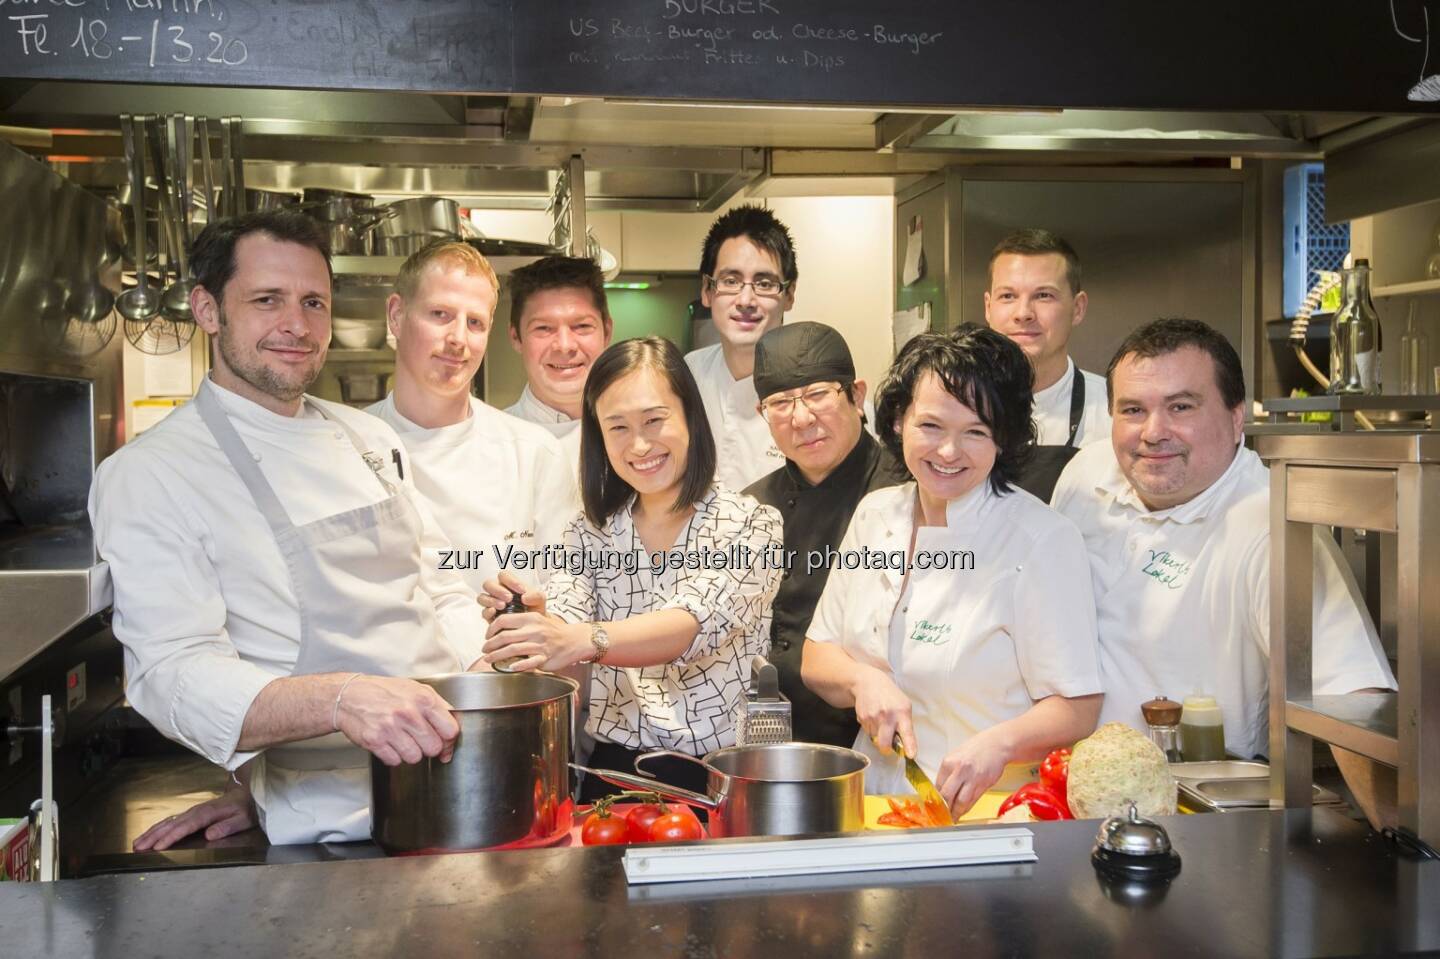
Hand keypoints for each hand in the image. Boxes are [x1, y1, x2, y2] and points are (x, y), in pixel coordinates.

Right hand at [132, 781, 255, 851]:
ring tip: (137, 843)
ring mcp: (192, 812)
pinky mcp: (190, 814)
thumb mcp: (243, 819)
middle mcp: (196, 812)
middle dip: (154, 836)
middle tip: (139, 848)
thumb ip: (227, 826)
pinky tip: (150, 835)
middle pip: (172, 824)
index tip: (158, 846)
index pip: (186, 827)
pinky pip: (171, 821)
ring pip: (168, 822)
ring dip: (152, 832)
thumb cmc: (245, 808)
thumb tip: (210, 835)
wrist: (246, 794)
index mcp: (208, 813)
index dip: (171, 837)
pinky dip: (158, 828)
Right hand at [335, 675, 459, 766]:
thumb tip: (453, 727)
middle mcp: (408, 713)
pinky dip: (393, 756)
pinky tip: (389, 743)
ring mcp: (391, 728)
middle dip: (428, 747)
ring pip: (415, 758)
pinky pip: (395, 761)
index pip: (450, 730)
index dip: (449, 740)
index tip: (445, 743)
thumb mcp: (415, 689)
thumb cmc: (384, 692)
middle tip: (419, 740)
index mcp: (423, 699)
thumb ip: (437, 706)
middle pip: (434, 748)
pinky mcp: (375, 741)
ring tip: (402, 740)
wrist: (350, 695)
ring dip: (410, 753)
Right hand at [477, 572, 546, 621]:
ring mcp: (492, 604)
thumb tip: (524, 597)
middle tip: (509, 598)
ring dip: (491, 600)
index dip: (510, 581)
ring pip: (482, 597)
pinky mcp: (490, 617)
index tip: (521, 590)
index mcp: (508, 584)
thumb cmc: (535, 609)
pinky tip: (496, 613)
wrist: (533, 627)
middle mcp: (498, 592)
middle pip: (488, 584)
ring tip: (503, 606)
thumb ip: (536, 595)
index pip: (503, 575)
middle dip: (498, 590)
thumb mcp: (540, 600)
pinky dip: (488, 611)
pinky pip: (483, 612)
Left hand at [482, 612, 589, 671]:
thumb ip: (520, 623)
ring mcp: (540, 644)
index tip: (487, 636)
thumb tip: (499, 630)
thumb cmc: (553, 632)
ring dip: (497, 656)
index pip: (504, 620)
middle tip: (484, 649)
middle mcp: (534, 630)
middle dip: (490, 644)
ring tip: (489, 659)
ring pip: (513, 650)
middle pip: (505, 636)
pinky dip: (518, 665)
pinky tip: (510, 667)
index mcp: (531, 618)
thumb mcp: (537, 620)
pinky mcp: (545, 657)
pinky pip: (529, 662)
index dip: (491, 628)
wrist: (574, 640)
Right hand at [851, 665, 915, 759]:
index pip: (907, 733)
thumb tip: (905, 744)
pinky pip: (867, 732)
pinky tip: (873, 716)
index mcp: (902, 712)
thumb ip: (905, 723)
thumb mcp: (904, 704)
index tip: (911, 755)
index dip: (909, 746)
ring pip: (875, 739)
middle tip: (887, 747)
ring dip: (878, 735)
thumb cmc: (889, 695)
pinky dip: (871, 728)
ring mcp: (873, 718)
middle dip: (886, 749)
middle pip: (884, 744)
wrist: (867, 682)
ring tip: (880, 721)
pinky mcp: (862, 718)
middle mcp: (887, 716)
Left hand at [935, 727, 1009, 816]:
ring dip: (956, 813)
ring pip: (961, 802)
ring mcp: (973, 778)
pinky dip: (966, 808)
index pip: (937, 786)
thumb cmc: (975, 750)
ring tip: (952, 817)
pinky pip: (973, 801)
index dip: (935, 799)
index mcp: (949, 762)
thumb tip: (940, 790)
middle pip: (947, 796)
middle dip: (944, 809)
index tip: (934, 806)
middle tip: (941, 816)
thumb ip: (948, 773)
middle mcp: (960, 770)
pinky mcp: (984, 784)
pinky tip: (962, 811)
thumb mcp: (955, 757)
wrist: (996, 745)